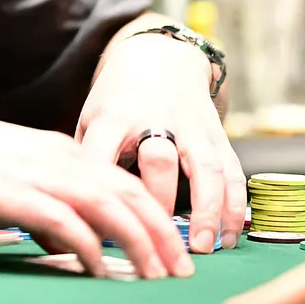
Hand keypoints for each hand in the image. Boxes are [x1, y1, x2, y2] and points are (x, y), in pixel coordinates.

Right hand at [0, 89, 193, 279]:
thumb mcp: (6, 177)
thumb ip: (39, 203)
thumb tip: (62, 240)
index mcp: (56, 149)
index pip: (122, 180)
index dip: (155, 213)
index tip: (173, 246)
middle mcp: (56, 157)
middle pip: (129, 194)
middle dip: (163, 233)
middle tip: (182, 269)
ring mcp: (35, 174)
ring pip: (109, 208)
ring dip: (141, 243)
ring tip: (157, 276)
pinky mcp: (12, 195)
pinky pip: (66, 224)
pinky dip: (91, 250)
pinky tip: (102, 272)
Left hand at [76, 29, 243, 253]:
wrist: (161, 55)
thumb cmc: (117, 100)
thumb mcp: (91, 117)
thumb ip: (84, 158)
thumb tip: (70, 212)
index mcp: (114, 116)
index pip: (101, 149)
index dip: (98, 185)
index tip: (97, 223)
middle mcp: (155, 120)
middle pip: (159, 159)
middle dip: (159, 201)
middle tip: (154, 242)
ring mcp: (191, 127)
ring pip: (205, 168)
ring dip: (207, 210)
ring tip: (203, 248)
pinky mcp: (217, 135)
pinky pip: (232, 172)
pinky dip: (234, 206)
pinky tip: (229, 237)